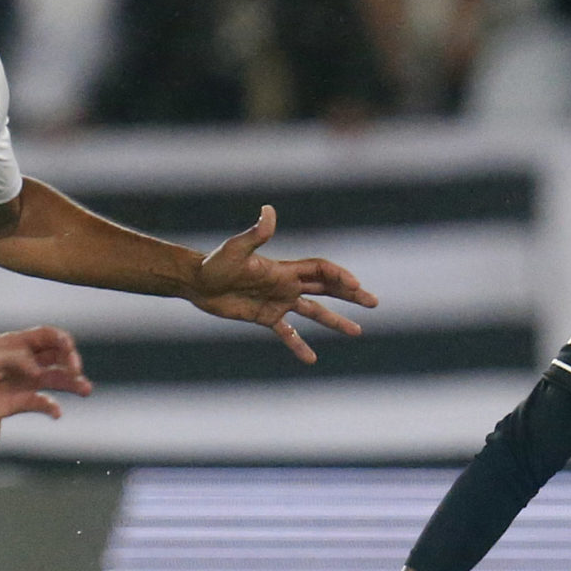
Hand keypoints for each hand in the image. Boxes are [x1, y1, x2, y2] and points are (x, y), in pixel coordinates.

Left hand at [0, 326, 90, 424]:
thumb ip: (16, 358)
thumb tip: (38, 371)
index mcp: (14, 343)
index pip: (47, 336)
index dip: (63, 341)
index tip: (69, 353)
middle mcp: (22, 361)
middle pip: (56, 357)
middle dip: (71, 362)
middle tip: (77, 373)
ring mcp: (20, 382)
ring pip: (54, 380)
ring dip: (71, 384)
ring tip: (86, 390)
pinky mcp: (16, 403)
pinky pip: (41, 403)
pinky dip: (51, 406)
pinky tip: (56, 412)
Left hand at [188, 204, 378, 363]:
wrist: (197, 282)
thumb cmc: (214, 263)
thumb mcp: (236, 249)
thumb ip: (256, 234)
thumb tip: (268, 211)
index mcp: (284, 270)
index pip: (320, 271)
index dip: (339, 277)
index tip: (355, 286)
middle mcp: (285, 285)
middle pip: (325, 289)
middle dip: (350, 294)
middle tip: (373, 302)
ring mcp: (277, 302)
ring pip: (313, 312)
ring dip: (335, 320)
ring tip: (357, 331)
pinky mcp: (265, 317)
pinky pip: (287, 333)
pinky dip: (299, 344)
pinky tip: (311, 359)